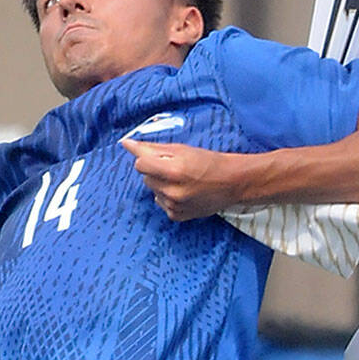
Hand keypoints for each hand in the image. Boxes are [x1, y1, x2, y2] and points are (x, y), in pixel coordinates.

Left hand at [120, 139, 248, 220]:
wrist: (232, 183)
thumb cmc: (208, 161)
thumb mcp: (182, 149)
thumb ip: (152, 148)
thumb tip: (126, 144)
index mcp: (174, 170)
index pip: (140, 164)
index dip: (147, 158)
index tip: (158, 156)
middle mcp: (172, 191)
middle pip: (146, 178)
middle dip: (155, 171)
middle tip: (176, 167)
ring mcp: (174, 206)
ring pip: (153, 191)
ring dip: (162, 184)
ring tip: (183, 180)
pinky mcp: (177, 216)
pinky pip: (161, 203)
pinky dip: (168, 197)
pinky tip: (184, 191)